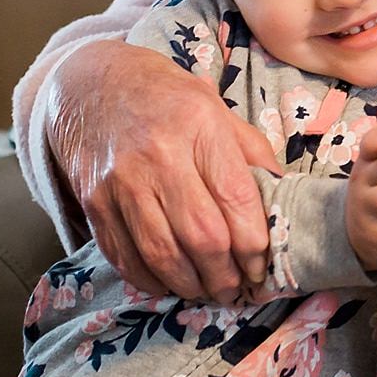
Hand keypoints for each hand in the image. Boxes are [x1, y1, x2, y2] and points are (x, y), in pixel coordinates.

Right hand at [45, 40, 281, 300]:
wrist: (93, 85)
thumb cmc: (168, 99)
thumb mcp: (218, 109)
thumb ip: (251, 154)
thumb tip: (284, 199)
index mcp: (200, 128)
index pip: (237, 201)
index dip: (254, 246)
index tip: (261, 266)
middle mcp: (159, 156)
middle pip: (202, 235)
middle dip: (225, 275)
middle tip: (235, 289)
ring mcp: (121, 181)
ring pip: (162, 253)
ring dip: (189, 285)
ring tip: (206, 292)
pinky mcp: (93, 201)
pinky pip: (123, 255)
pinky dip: (149, 280)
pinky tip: (168, 284)